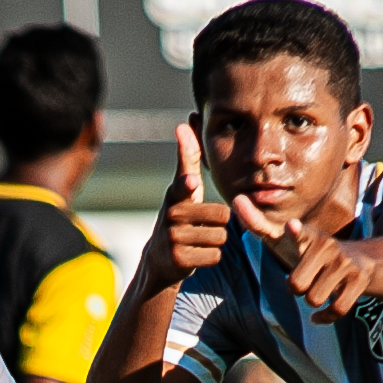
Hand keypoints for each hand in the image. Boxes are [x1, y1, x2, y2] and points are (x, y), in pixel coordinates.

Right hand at [143, 122, 231, 280]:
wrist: (160, 258)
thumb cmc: (179, 215)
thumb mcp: (182, 186)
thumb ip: (187, 157)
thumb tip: (184, 122)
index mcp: (174, 195)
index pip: (182, 186)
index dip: (188, 185)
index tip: (191, 182)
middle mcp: (171, 215)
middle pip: (222, 216)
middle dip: (219, 224)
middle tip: (202, 227)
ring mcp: (173, 239)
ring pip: (221, 237)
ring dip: (216, 241)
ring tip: (199, 241)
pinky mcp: (178, 260)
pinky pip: (215, 256)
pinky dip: (211, 257)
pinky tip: (197, 255)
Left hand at [232, 183, 371, 317]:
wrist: (358, 260)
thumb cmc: (308, 250)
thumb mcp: (284, 237)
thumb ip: (258, 223)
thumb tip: (236, 200)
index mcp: (307, 234)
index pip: (299, 233)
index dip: (295, 232)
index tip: (291, 226)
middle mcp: (327, 246)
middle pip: (296, 285)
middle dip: (295, 288)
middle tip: (304, 278)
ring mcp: (345, 263)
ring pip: (314, 299)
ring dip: (312, 300)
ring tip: (318, 286)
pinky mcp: (359, 280)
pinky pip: (336, 309)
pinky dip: (324, 316)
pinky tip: (319, 313)